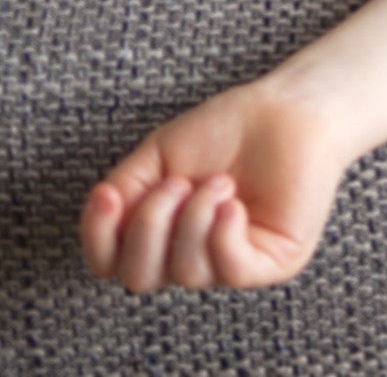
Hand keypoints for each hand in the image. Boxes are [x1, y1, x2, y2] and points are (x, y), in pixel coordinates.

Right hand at [79, 79, 349, 292]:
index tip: (109, 195)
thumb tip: (103, 215)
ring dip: (195, 218)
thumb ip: (123, 190)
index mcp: (161, 236)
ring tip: (221, 180)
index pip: (109, 263)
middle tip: (179, 182)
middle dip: (150, 225)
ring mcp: (232, 264)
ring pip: (186, 273)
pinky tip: (234, 202)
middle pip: (139, 278)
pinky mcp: (273, 263)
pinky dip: (223, 233)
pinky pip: (231, 270)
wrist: (287, 110)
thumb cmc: (226, 129)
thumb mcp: (158, 157)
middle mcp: (192, 257)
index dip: (98, 237)